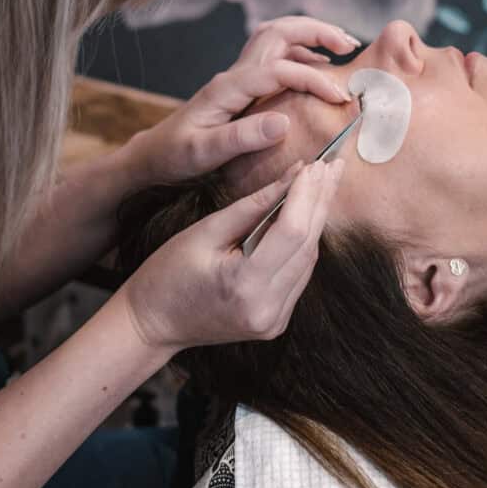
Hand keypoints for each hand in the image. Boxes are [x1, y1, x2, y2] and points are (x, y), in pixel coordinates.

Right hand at [118, 158, 344, 352]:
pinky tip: (308, 215)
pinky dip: (304, 242)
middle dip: (320, 200)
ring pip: (309, 259)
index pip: (291, 232)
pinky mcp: (276, 321)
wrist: (152, 323)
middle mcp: (267, 308)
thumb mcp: (205, 231)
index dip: (306, 194)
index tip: (316, 164)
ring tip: (325, 182)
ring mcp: (274, 319)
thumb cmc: (167, 273)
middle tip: (334, 164)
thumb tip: (293, 177)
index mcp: (245, 285)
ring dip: (317, 219)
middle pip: (307, 245)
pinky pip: (299, 274)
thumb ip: (252, 206)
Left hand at [132, 17, 359, 183]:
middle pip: (278, 32)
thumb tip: (284, 121)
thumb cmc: (174, 156)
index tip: (340, 98)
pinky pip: (274, 57)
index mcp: (228, 87)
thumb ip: (242, 137)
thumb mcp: (204, 152)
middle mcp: (234, 74)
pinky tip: (318, 69)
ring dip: (310, 36)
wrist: (151, 155)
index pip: (280, 69)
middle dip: (316, 32)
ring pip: (276, 38)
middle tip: (350, 44)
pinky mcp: (240, 87)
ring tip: (342, 48)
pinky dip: (301, 54)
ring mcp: (237, 78)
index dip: (313, 80)